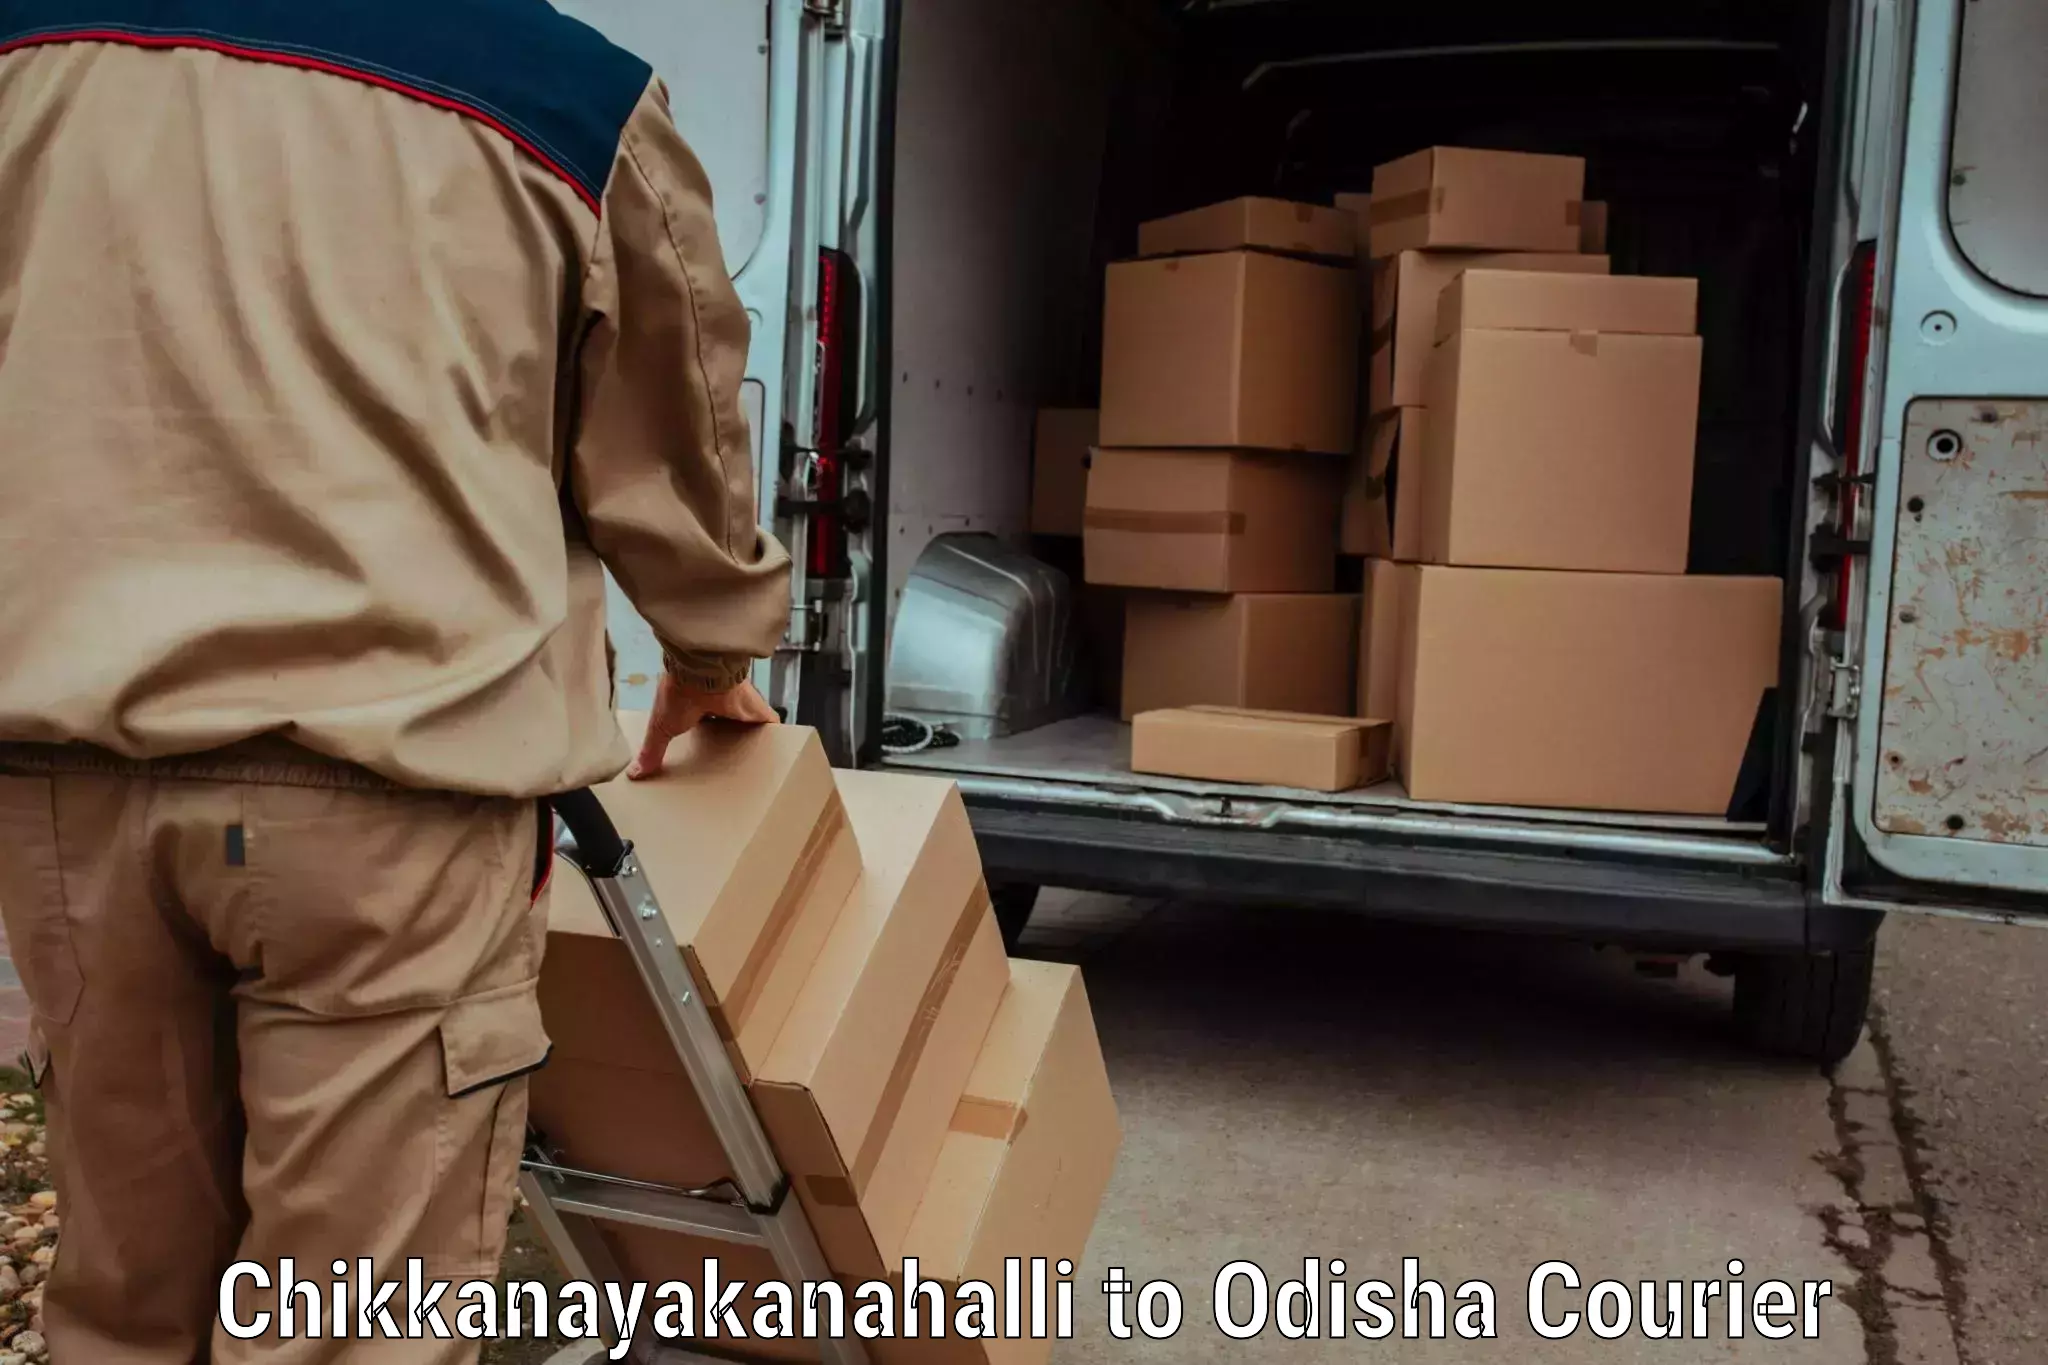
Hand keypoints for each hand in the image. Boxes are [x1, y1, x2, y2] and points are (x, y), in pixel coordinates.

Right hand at [627, 675, 778, 779]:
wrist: (700, 673)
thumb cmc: (678, 693)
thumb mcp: (662, 727)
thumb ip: (652, 750)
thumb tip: (634, 773)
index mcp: (699, 707)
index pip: (706, 724)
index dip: (709, 736)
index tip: (710, 753)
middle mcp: (723, 706)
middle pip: (732, 726)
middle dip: (735, 740)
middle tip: (738, 762)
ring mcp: (743, 707)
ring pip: (752, 726)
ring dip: (757, 740)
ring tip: (760, 761)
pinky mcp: (758, 710)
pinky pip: (773, 724)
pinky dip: (780, 736)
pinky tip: (785, 750)